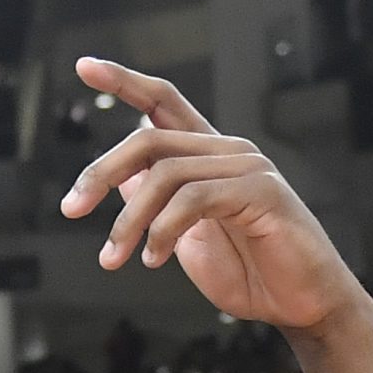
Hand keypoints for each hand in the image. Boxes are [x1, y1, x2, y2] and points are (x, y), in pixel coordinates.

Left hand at [61, 59, 366, 335]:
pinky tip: (154, 259)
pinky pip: (194, 199)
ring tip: (114, 258)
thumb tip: (120, 180)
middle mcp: (228, 151)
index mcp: (207, 157)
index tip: (85, 66)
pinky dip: (163, 231)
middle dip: (100, 172)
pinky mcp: (262, 192)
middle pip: (148, 139)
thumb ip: (157, 206)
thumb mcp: (184, 239)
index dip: (124, 81)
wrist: (301, 305)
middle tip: (71, 209)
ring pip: (165, 174)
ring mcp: (248, 168)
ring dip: (129, 221)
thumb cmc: (250, 272)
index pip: (163, 104)